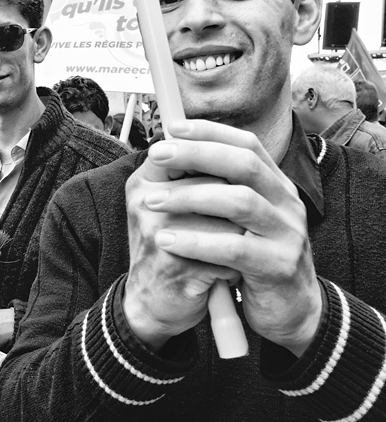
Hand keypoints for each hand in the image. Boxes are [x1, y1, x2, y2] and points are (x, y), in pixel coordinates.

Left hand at [137, 119, 321, 355]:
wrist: (288, 310)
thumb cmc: (252, 258)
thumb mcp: (236, 219)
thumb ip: (216, 189)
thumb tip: (172, 154)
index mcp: (275, 185)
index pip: (247, 144)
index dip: (210, 132)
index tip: (172, 128)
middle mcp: (287, 203)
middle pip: (244, 164)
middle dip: (196, 154)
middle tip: (156, 154)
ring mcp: (287, 234)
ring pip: (239, 202)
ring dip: (189, 197)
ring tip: (151, 200)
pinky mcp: (278, 267)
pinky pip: (234, 249)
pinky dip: (196, 241)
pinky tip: (166, 238)